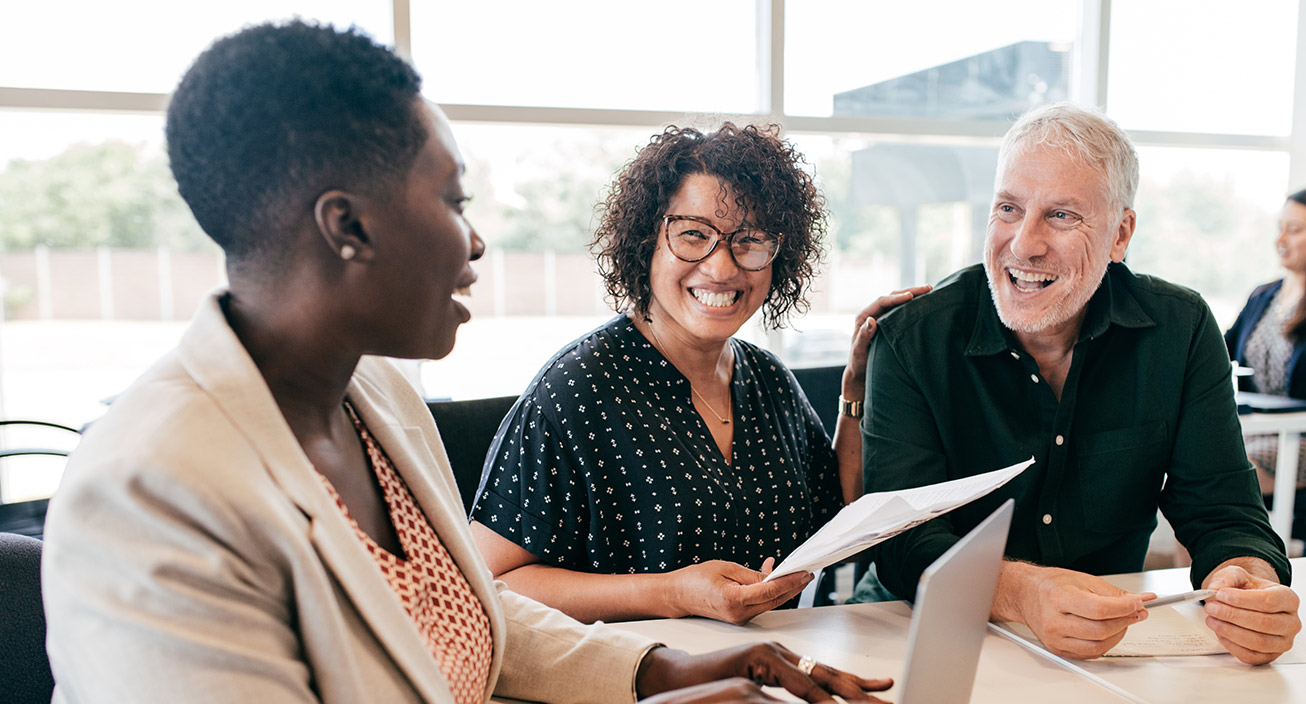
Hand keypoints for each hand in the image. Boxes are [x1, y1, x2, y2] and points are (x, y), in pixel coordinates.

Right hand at [637, 643, 893, 702]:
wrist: (678, 676)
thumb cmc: (714, 686)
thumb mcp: (756, 693)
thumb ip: (781, 696)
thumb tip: (810, 702)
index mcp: (785, 663)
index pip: (828, 675)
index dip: (858, 684)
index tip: (883, 690)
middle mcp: (782, 654)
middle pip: (831, 675)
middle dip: (863, 690)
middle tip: (889, 698)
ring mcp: (770, 654)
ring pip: (818, 678)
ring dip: (847, 695)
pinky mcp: (757, 659)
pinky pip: (792, 683)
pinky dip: (814, 696)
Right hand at [671, 559, 810, 624]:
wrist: (677, 595)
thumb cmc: (696, 579)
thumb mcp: (725, 568)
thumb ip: (751, 574)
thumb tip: (773, 576)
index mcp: (734, 600)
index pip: (770, 591)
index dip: (789, 581)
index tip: (803, 572)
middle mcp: (739, 614)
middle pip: (774, 600)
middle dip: (793, 586)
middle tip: (807, 573)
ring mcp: (740, 618)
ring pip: (770, 603)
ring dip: (783, 589)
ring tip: (795, 573)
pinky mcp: (740, 617)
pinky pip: (761, 604)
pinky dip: (770, 592)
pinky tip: (772, 577)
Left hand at [843, 285, 931, 398]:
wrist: (861, 371)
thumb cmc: (859, 362)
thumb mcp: (859, 351)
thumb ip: (864, 336)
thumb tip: (871, 320)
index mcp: (863, 317)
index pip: (881, 302)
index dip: (896, 298)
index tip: (911, 296)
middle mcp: (873, 314)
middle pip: (892, 297)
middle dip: (910, 292)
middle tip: (928, 288)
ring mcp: (882, 318)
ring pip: (898, 302)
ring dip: (913, 296)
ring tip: (930, 291)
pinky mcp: (890, 324)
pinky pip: (902, 311)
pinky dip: (913, 306)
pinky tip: (925, 303)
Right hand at [998, 563, 1149, 659]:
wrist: (1026, 595)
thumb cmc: (1052, 585)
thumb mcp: (1083, 579)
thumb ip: (1112, 593)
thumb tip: (1138, 602)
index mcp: (1058, 597)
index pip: (1099, 609)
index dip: (1124, 608)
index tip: (1137, 604)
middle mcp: (1053, 620)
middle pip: (1100, 630)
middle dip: (1125, 621)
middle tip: (1135, 612)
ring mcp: (1054, 638)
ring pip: (1098, 646)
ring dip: (1118, 635)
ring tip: (1122, 622)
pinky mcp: (1057, 650)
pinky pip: (1090, 654)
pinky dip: (1105, 644)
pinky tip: (1108, 632)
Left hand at [1201, 563, 1301, 663]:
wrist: (1248, 601)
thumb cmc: (1247, 589)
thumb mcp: (1237, 576)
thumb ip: (1226, 579)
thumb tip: (1214, 590)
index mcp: (1288, 599)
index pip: (1269, 602)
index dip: (1242, 600)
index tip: (1221, 595)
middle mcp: (1291, 622)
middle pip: (1264, 623)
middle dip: (1233, 615)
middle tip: (1211, 608)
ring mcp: (1282, 642)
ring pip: (1259, 642)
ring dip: (1230, 631)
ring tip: (1212, 620)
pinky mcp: (1270, 656)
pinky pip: (1251, 656)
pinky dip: (1232, 645)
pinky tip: (1220, 633)